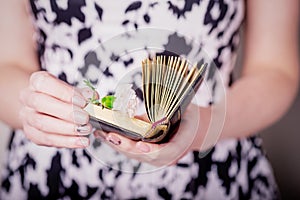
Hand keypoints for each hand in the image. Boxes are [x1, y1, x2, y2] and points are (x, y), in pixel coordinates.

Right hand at [19, 71, 95, 147]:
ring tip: (85, 130)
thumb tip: (92, 97)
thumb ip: (82, 93)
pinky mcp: (31, 133)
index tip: (83, 101)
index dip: (65, 93)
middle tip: (85, 118)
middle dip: (66, 112)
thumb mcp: (71, 89)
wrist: (43, 106)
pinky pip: (47, 139)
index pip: (45, 83)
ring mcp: (27, 116)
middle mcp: (28, 98)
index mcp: (37, 81)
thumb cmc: (59, 96)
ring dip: (67, 129)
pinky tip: (81, 141)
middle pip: (41, 104)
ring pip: (43, 124)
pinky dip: (67, 141)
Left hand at [94, 104, 210, 165]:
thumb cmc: (192, 117)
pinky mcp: (152, 155)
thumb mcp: (182, 109)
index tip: (140, 145)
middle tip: (109, 135)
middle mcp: (169, 156)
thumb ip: (162, 113)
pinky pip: (135, 152)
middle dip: (124, 146)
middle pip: (144, 156)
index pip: (165, 152)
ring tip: (101, 134)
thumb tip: (139, 117)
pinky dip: (121, 144)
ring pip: (136, 156)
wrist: (200, 129)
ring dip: (118, 145)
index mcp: (182, 144)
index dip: (151, 151)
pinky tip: (108, 136)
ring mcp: (160, 158)